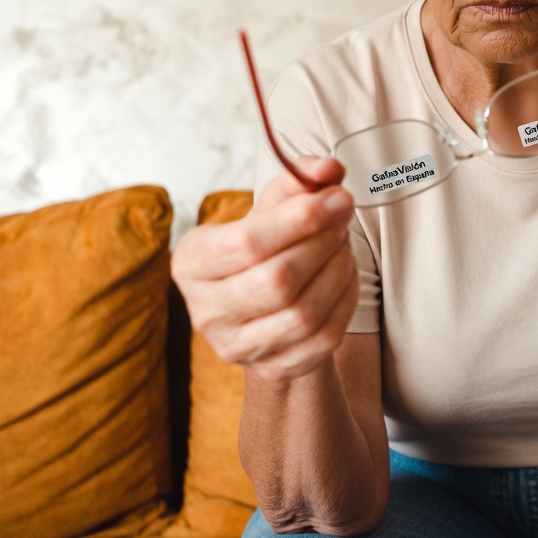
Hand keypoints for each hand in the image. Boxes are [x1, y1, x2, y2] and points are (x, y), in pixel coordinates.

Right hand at [171, 157, 359, 382]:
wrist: (262, 308)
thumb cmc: (264, 248)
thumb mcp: (269, 209)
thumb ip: (298, 183)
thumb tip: (329, 170)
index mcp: (191, 263)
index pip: (246, 243)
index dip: (300, 218)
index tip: (338, 196)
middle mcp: (205, 311)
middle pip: (276, 280)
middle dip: (322, 243)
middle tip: (343, 217)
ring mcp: (237, 347)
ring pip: (303, 313)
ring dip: (338, 271)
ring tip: (343, 244)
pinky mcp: (274, 367)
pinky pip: (324, 336)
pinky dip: (345, 299)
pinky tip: (345, 275)